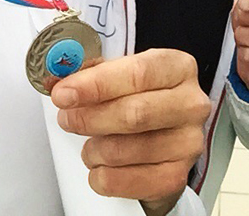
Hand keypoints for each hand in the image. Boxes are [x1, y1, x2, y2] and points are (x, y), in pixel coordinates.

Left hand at [50, 49, 210, 214]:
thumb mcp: (120, 73)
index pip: (137, 73)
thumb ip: (91, 71)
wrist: (163, 136)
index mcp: (178, 67)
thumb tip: (58, 75)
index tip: (64, 92)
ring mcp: (188, 141)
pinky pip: (130, 181)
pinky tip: (101, 165)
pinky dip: (104, 176)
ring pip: (127, 149)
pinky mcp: (177, 175)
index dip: (97, 84)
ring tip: (89, 145)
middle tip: (67, 118)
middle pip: (135, 113)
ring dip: (95, 149)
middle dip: (91, 117)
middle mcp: (191, 103)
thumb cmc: (141, 98)